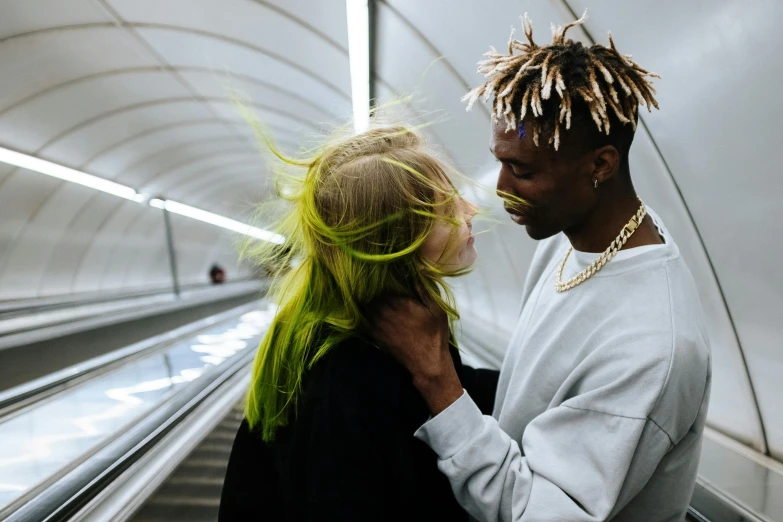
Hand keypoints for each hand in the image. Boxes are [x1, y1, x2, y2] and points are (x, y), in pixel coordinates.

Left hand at [367, 292, 462, 413]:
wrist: (427, 362)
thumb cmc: (434, 334)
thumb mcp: (436, 310)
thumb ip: (424, 290)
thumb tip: (416, 272)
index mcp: (398, 303)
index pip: (383, 287)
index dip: (386, 284)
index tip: (391, 285)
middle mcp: (384, 313)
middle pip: (372, 297)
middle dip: (378, 295)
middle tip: (386, 296)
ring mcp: (377, 326)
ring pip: (367, 309)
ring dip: (372, 306)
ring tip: (380, 306)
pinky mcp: (375, 337)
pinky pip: (364, 323)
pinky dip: (366, 318)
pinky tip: (374, 318)